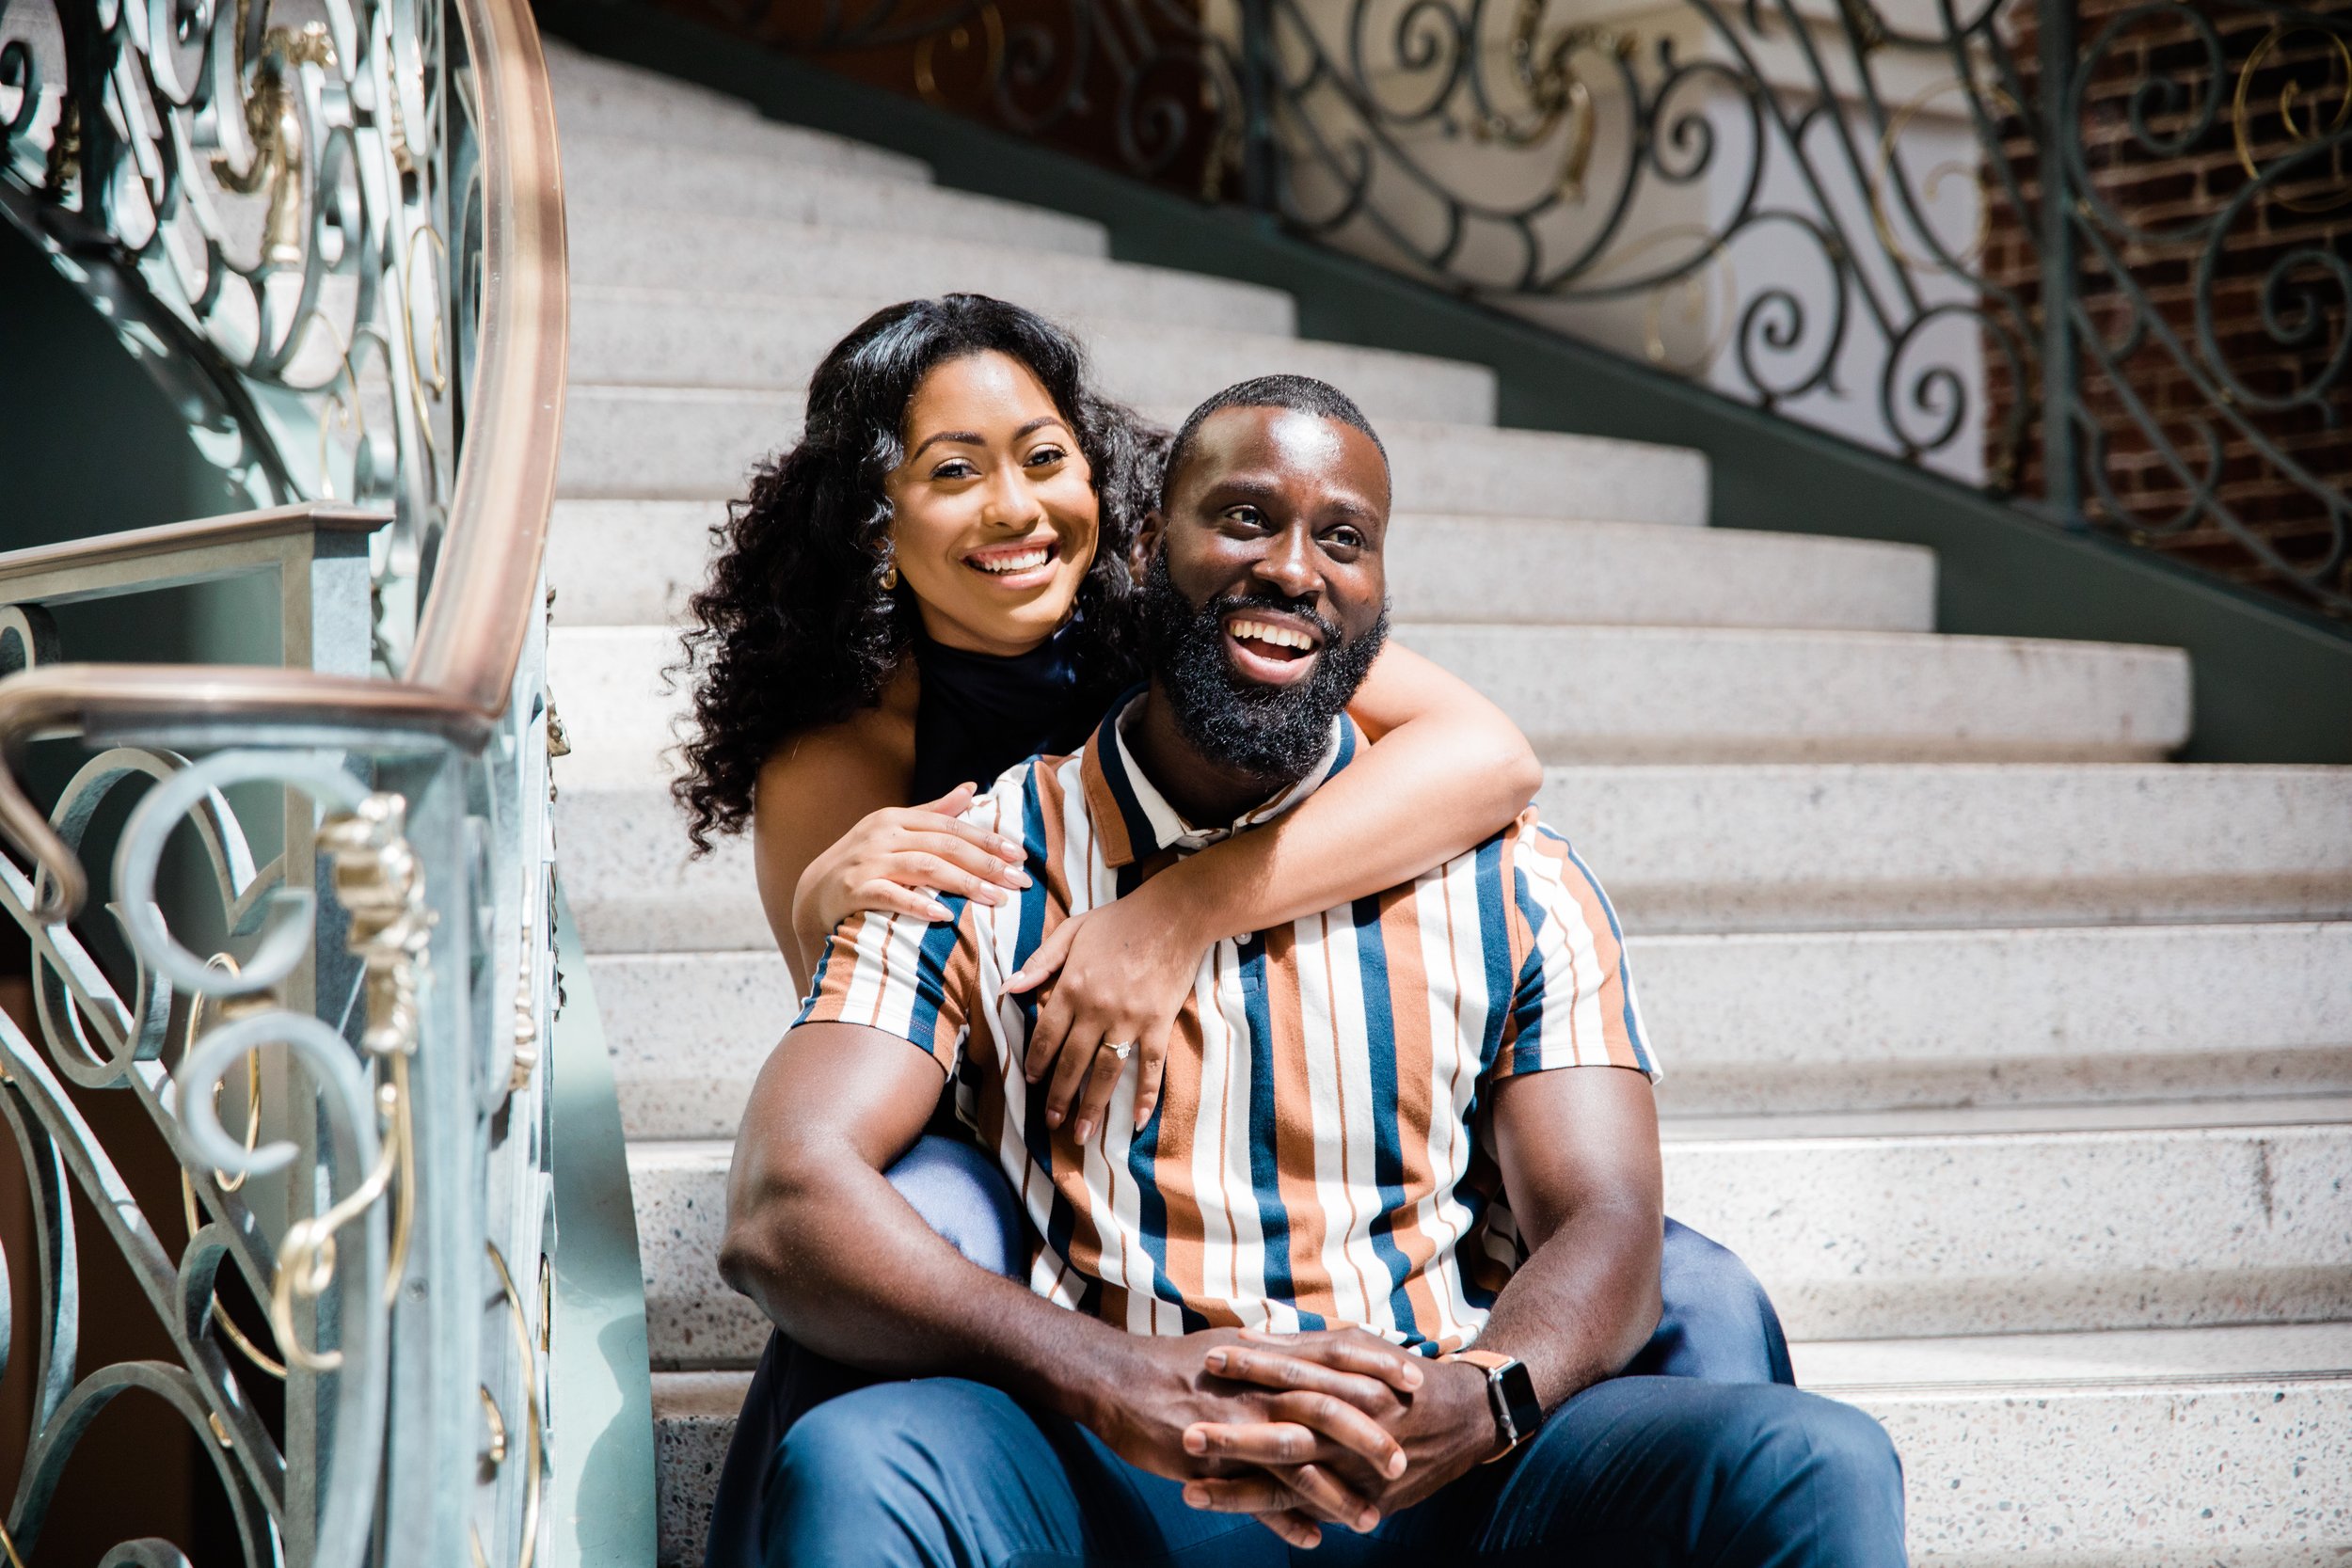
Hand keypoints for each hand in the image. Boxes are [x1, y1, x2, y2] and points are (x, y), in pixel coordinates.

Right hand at [792, 784, 1029, 943]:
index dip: (987, 840)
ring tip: (994, 899)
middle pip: (944, 845)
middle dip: (985, 863)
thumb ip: (933, 812)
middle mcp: (883, 835)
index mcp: (897, 819)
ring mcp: (867, 862)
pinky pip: (890, 895)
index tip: (1019, 855)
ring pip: (924, 867)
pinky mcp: (854, 890)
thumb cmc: (863, 863)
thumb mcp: (895, 832)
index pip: (951, 826)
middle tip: (1019, 881)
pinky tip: (943, 916)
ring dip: (963, 883)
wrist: (813, 895)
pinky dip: (917, 904)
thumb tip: (970, 788)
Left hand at [1004, 877, 1210, 1141]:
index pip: (1046, 1035)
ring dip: (1093, 1106)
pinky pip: (1151, 1067)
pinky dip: (1146, 1095)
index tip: (1032, 1082)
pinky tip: (1139, 1120)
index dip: (1037, 1062)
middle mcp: (1097, 1009)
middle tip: (1051, 1122)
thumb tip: (1008, 988)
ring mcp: (1130, 1020)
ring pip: (1106, 1073)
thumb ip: (1040, 962)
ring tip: (1082, 1133)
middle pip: (1072, 1062)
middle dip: (1058, 1096)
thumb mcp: (1072, 930)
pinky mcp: (1158, 1024)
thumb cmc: (1120, 920)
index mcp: (1072, 986)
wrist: (1174, 914)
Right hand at [1080, 1331, 1414, 1536]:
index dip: (1376, 1367)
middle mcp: (1257, 1388)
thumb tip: (1311, 1346)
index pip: (1333, 1353)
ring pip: (1296, 1460)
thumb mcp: (1234, 1346)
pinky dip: (1283, 1519)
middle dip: (1368, 1436)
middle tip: (1404, 1461)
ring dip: (1335, 1492)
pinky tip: (1312, 1539)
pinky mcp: (1210, 1460)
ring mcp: (1234, 1425)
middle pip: (1325, 1408)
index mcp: (1267, 1357)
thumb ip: (1277, 1352)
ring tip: (1370, 1519)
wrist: (1118, 1380)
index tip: (1415, 1379)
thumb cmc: (1178, 1363)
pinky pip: (1253, 1495)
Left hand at [1178, 1329, 1497, 1537]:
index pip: (1294, 1372)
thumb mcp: (1359, 1347)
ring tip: (1191, 1491)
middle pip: (1287, 1434)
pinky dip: (1277, 1520)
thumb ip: (1303, 1344)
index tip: (1208, 1360)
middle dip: (1235, 1438)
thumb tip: (1245, 1335)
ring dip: (1240, 1490)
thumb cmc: (1399, 1376)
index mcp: (1351, 1383)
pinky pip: (1312, 1514)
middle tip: (1187, 1435)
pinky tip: (1237, 1518)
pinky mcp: (1363, 1503)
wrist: (1465, 1420)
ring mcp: (1356, 1472)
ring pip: (1292, 1486)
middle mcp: (1352, 1430)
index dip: (1252, 1367)